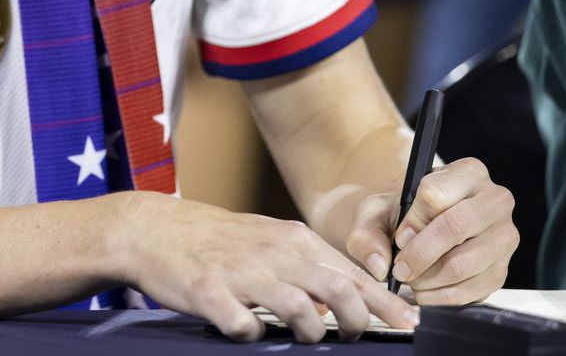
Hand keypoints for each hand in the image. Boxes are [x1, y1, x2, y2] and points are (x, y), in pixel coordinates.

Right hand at [116, 194, 419, 342]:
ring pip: (299, 309)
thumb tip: (341, 299)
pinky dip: (252, 334)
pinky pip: (244, 325)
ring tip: (302, 335)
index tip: (411, 324)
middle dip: (359, 320)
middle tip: (355, 336)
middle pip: (337, 289)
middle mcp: (272, 253)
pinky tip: (246, 330)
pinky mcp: (209, 292)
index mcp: (291, 239)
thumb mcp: (267, 242)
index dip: (386, 303)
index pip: (351, 273)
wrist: (154, 229)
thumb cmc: (215, 240)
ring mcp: (241, 273)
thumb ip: (304, 266)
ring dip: (310, 330)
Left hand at [346, 156, 516, 305]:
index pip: (436, 193)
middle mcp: (495, 201)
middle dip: (420, 254)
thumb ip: (367, 232)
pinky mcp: (503, 270)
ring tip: (411, 279)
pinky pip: (473, 290)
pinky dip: (442, 297)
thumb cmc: (405, 216)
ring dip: (429, 279)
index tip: (399, 237)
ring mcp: (504, 237)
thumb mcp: (378, 212)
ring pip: (465, 263)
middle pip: (457, 226)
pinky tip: (426, 291)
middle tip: (401, 269)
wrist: (426, 232)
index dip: (412, 221)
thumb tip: (380, 264)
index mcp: (468, 173)